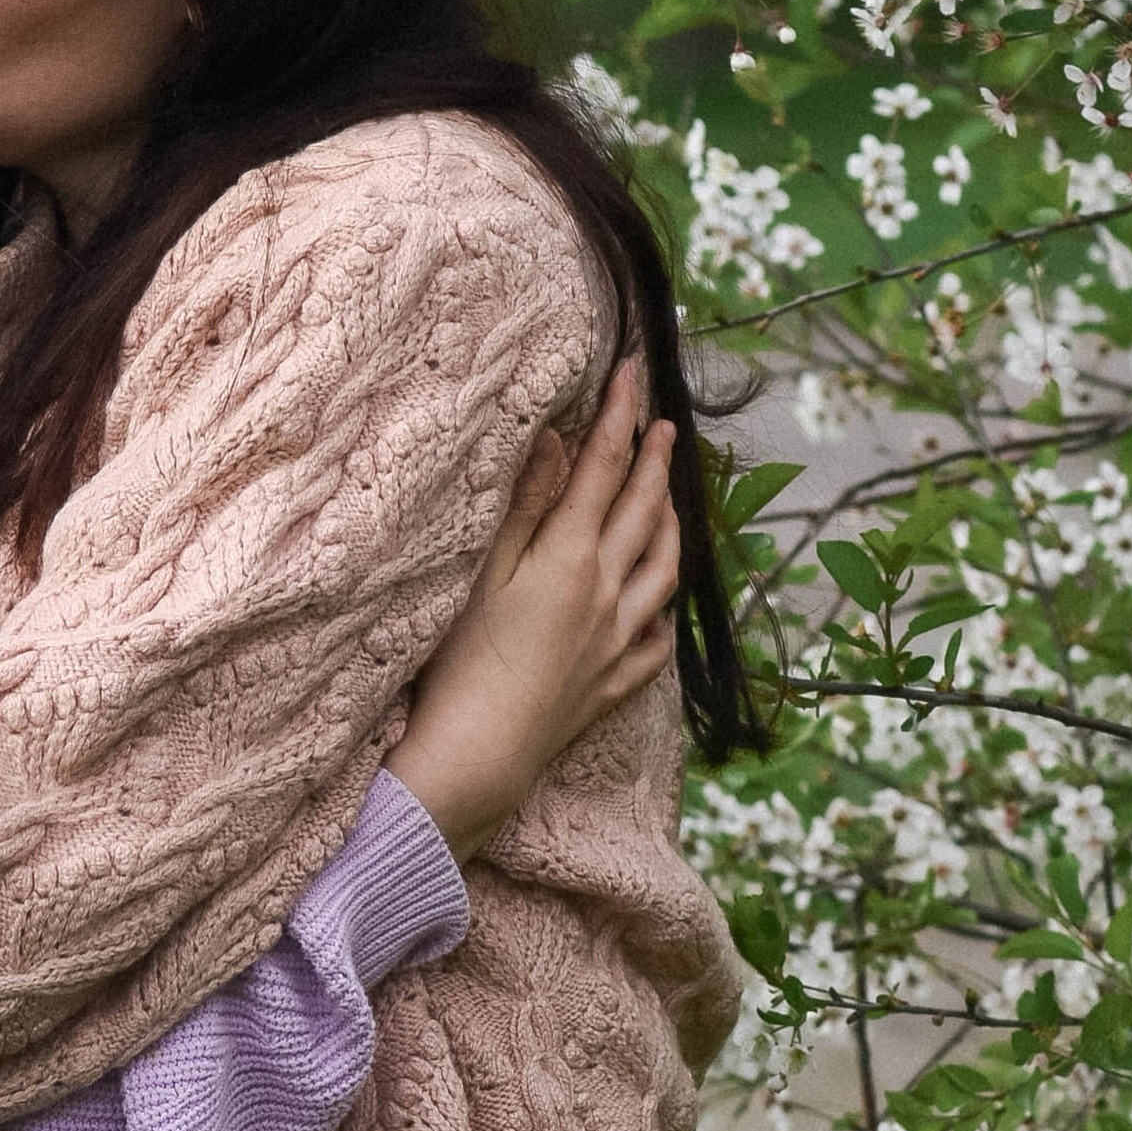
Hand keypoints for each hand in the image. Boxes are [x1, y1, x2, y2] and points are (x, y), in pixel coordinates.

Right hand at [387, 365, 679, 854]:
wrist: (478, 759)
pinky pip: (653, 646)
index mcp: (570, 556)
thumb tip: (557, 440)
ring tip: (670, 501)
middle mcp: (607, 593)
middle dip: (654, 460)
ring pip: (662, 571)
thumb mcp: (482, 573)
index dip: (618, 414)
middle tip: (662, 423)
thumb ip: (526, 506)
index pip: (603, 466)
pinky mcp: (611, 686)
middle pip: (642, 511)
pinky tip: (657, 614)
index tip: (631, 371)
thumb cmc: (461, 666)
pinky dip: (660, 620)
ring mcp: (616, 641)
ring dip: (670, 526)